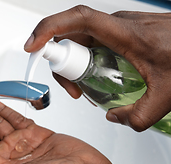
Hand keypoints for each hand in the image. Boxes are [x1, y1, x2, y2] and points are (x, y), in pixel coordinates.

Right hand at [24, 5, 170, 131]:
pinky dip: (87, 59)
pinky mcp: (121, 31)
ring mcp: (119, 27)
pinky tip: (99, 76)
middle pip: (72, 35)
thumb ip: (139, 117)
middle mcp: (118, 25)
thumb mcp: (167, 96)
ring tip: (85, 88)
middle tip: (73, 90)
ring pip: (81, 38)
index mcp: (126, 34)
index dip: (49, 28)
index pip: (79, 20)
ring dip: (74, 63)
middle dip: (63, 64)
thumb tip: (114, 116)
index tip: (33, 46)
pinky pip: (93, 40)